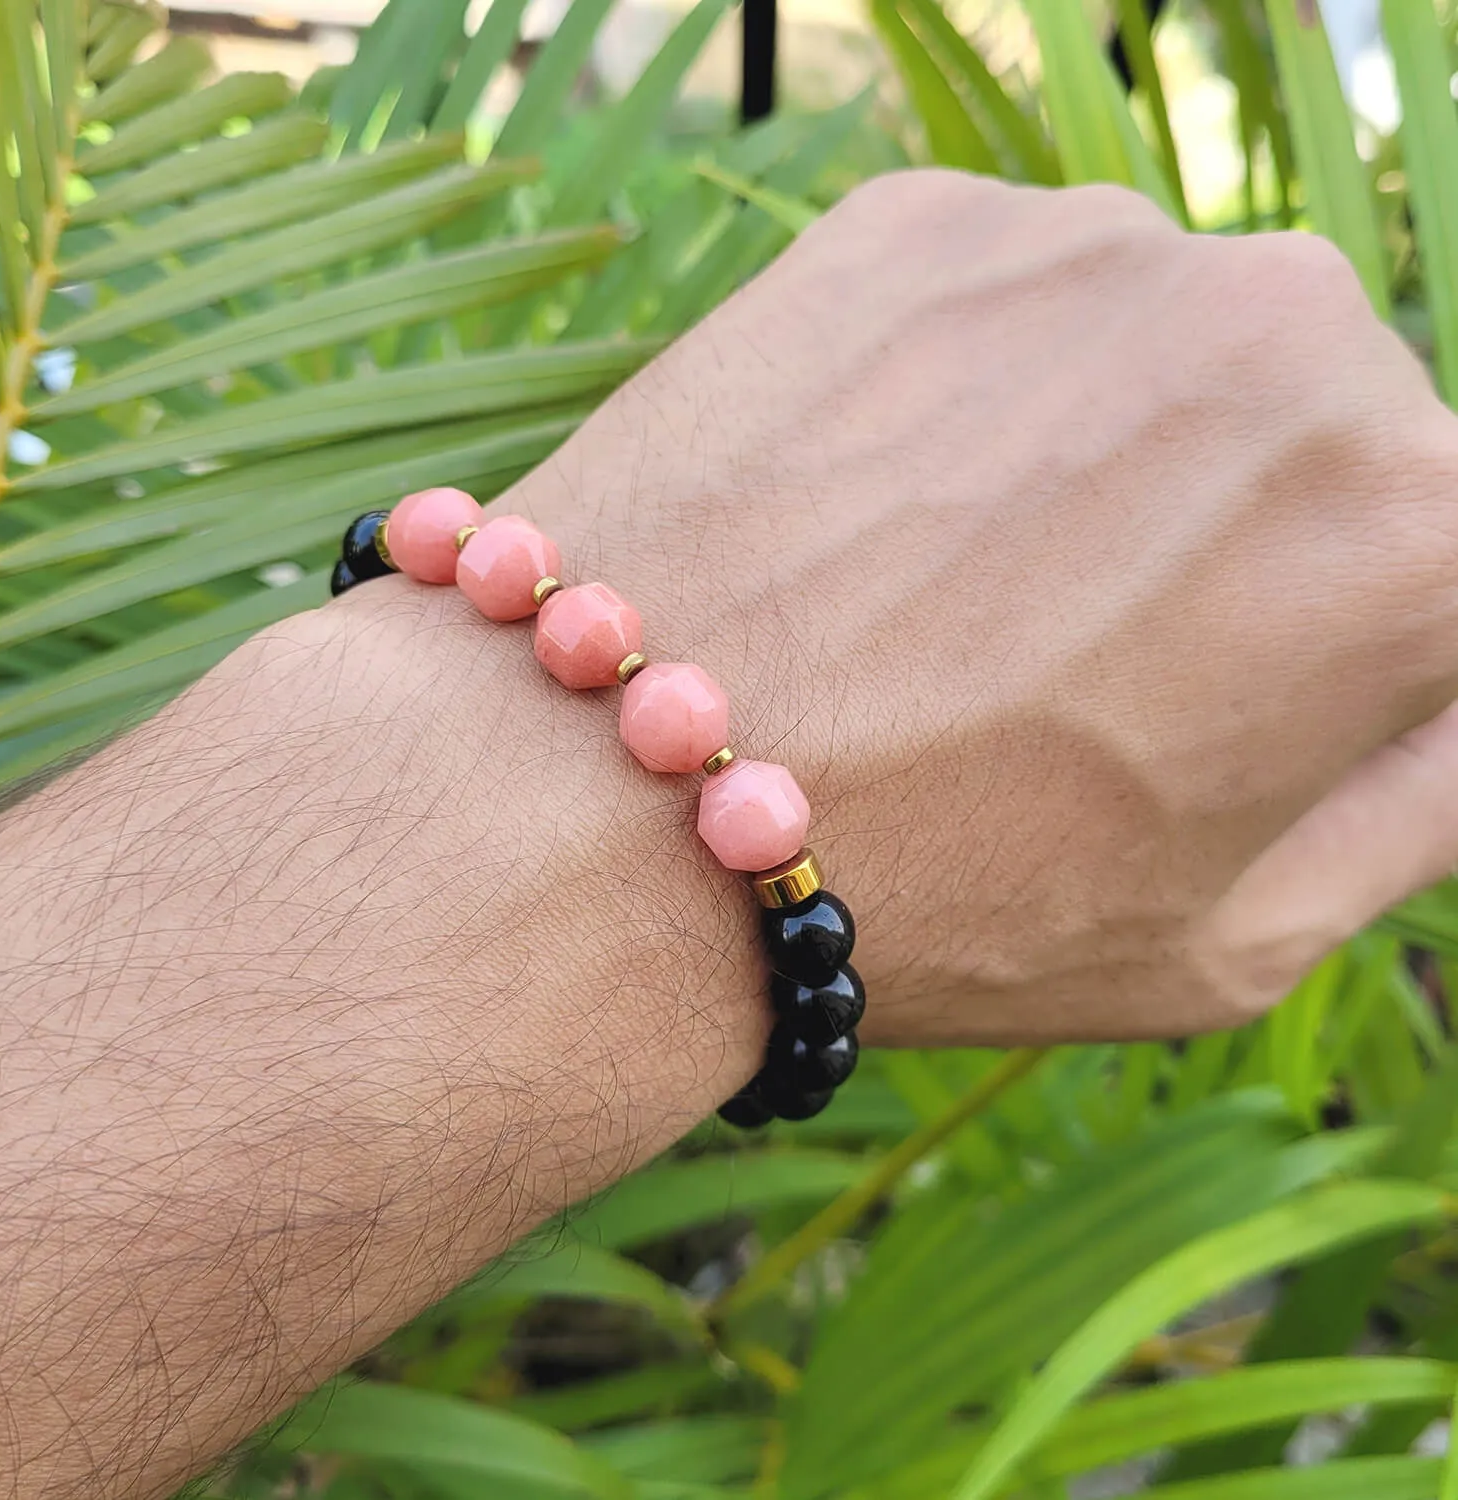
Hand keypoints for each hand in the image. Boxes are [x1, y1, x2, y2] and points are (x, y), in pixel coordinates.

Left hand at [504, 168, 1457, 1043]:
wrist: (615, 793)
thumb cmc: (936, 901)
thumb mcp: (1238, 935)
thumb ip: (1423, 798)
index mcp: (1417, 530)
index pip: (1440, 557)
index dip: (1329, 645)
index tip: (1216, 691)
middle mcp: (1290, 336)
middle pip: (1305, 430)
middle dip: (1220, 532)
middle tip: (1058, 655)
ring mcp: (1093, 251)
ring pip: (1151, 352)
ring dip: (1087, 451)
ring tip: (941, 591)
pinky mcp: (923, 224)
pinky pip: (1003, 307)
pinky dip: (959, 393)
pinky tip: (867, 512)